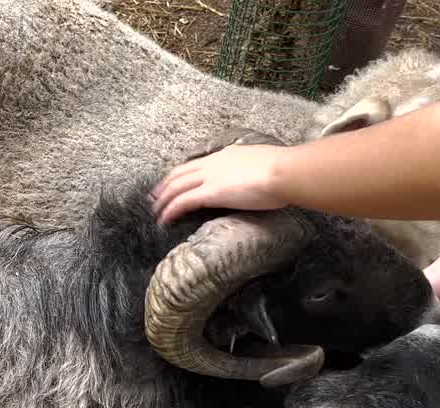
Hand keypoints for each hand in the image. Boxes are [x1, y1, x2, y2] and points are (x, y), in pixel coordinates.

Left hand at [150, 145, 291, 224]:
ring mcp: (210, 178)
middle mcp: (213, 164)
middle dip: (164, 186)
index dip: (180, 174)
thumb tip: (251, 178)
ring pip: (176, 187)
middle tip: (154, 198)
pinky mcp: (210, 193)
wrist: (284, 171)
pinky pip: (182, 201)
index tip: (171, 182)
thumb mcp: (261, 164)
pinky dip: (170, 210)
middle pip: (179, 174)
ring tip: (156, 212)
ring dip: (163, 201)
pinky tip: (164, 219)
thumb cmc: (283, 170)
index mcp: (225, 156)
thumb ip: (249, 169)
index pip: (195, 164)